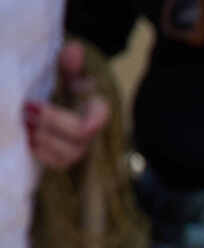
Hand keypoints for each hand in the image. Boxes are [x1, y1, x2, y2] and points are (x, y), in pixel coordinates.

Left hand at [24, 42, 107, 170]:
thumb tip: (74, 49)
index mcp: (96, 108)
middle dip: (52, 122)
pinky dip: (40, 152)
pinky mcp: (65, 159)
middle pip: (79, 135)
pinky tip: (26, 138)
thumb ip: (70, 64)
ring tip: (24, 122)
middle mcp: (92, 132)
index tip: (79, 119)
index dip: (93, 121)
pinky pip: (56, 163)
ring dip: (43, 138)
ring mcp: (79, 149)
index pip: (100, 116)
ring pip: (68, 152)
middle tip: (27, 109)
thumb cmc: (64, 87)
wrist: (60, 104)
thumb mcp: (67, 73)